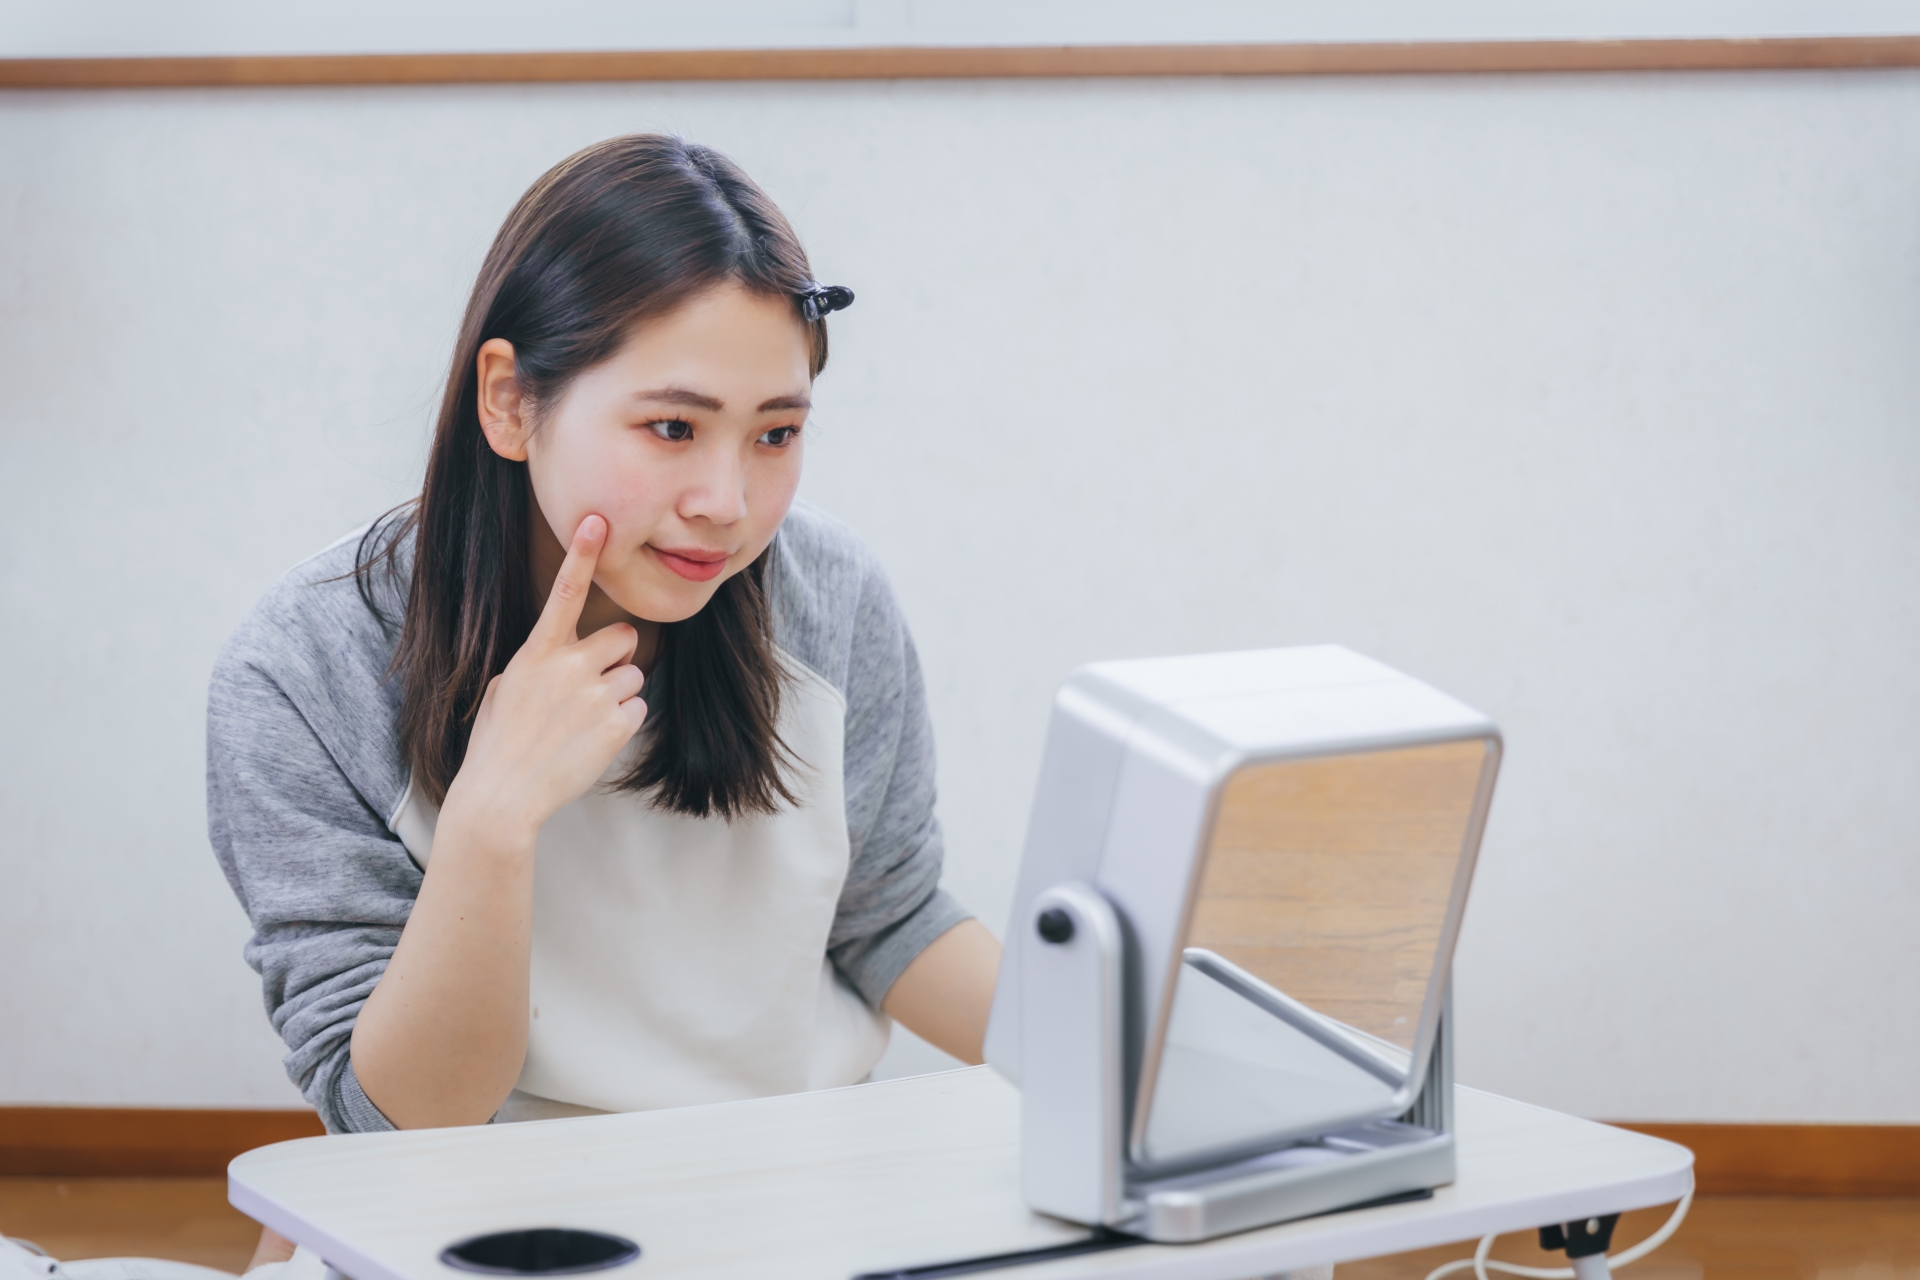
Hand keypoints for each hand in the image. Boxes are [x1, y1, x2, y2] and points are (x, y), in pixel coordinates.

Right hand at [444, 514, 646, 838]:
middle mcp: (570, 665)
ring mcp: (596, 694)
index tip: (598, 521)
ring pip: (634, 675)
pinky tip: (591, 740)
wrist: (503, 796)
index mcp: (537, 652)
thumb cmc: (497, 744)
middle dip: (616, 656)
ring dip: (618, 694)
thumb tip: (556, 660)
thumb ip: (536, 664)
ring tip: (583, 723)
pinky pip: (638, 708)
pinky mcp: (617, 724)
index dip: (583, 554)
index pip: (565, 592)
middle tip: (592, 685)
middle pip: (625, 637)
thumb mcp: (504, 690)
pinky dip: (622, 723)